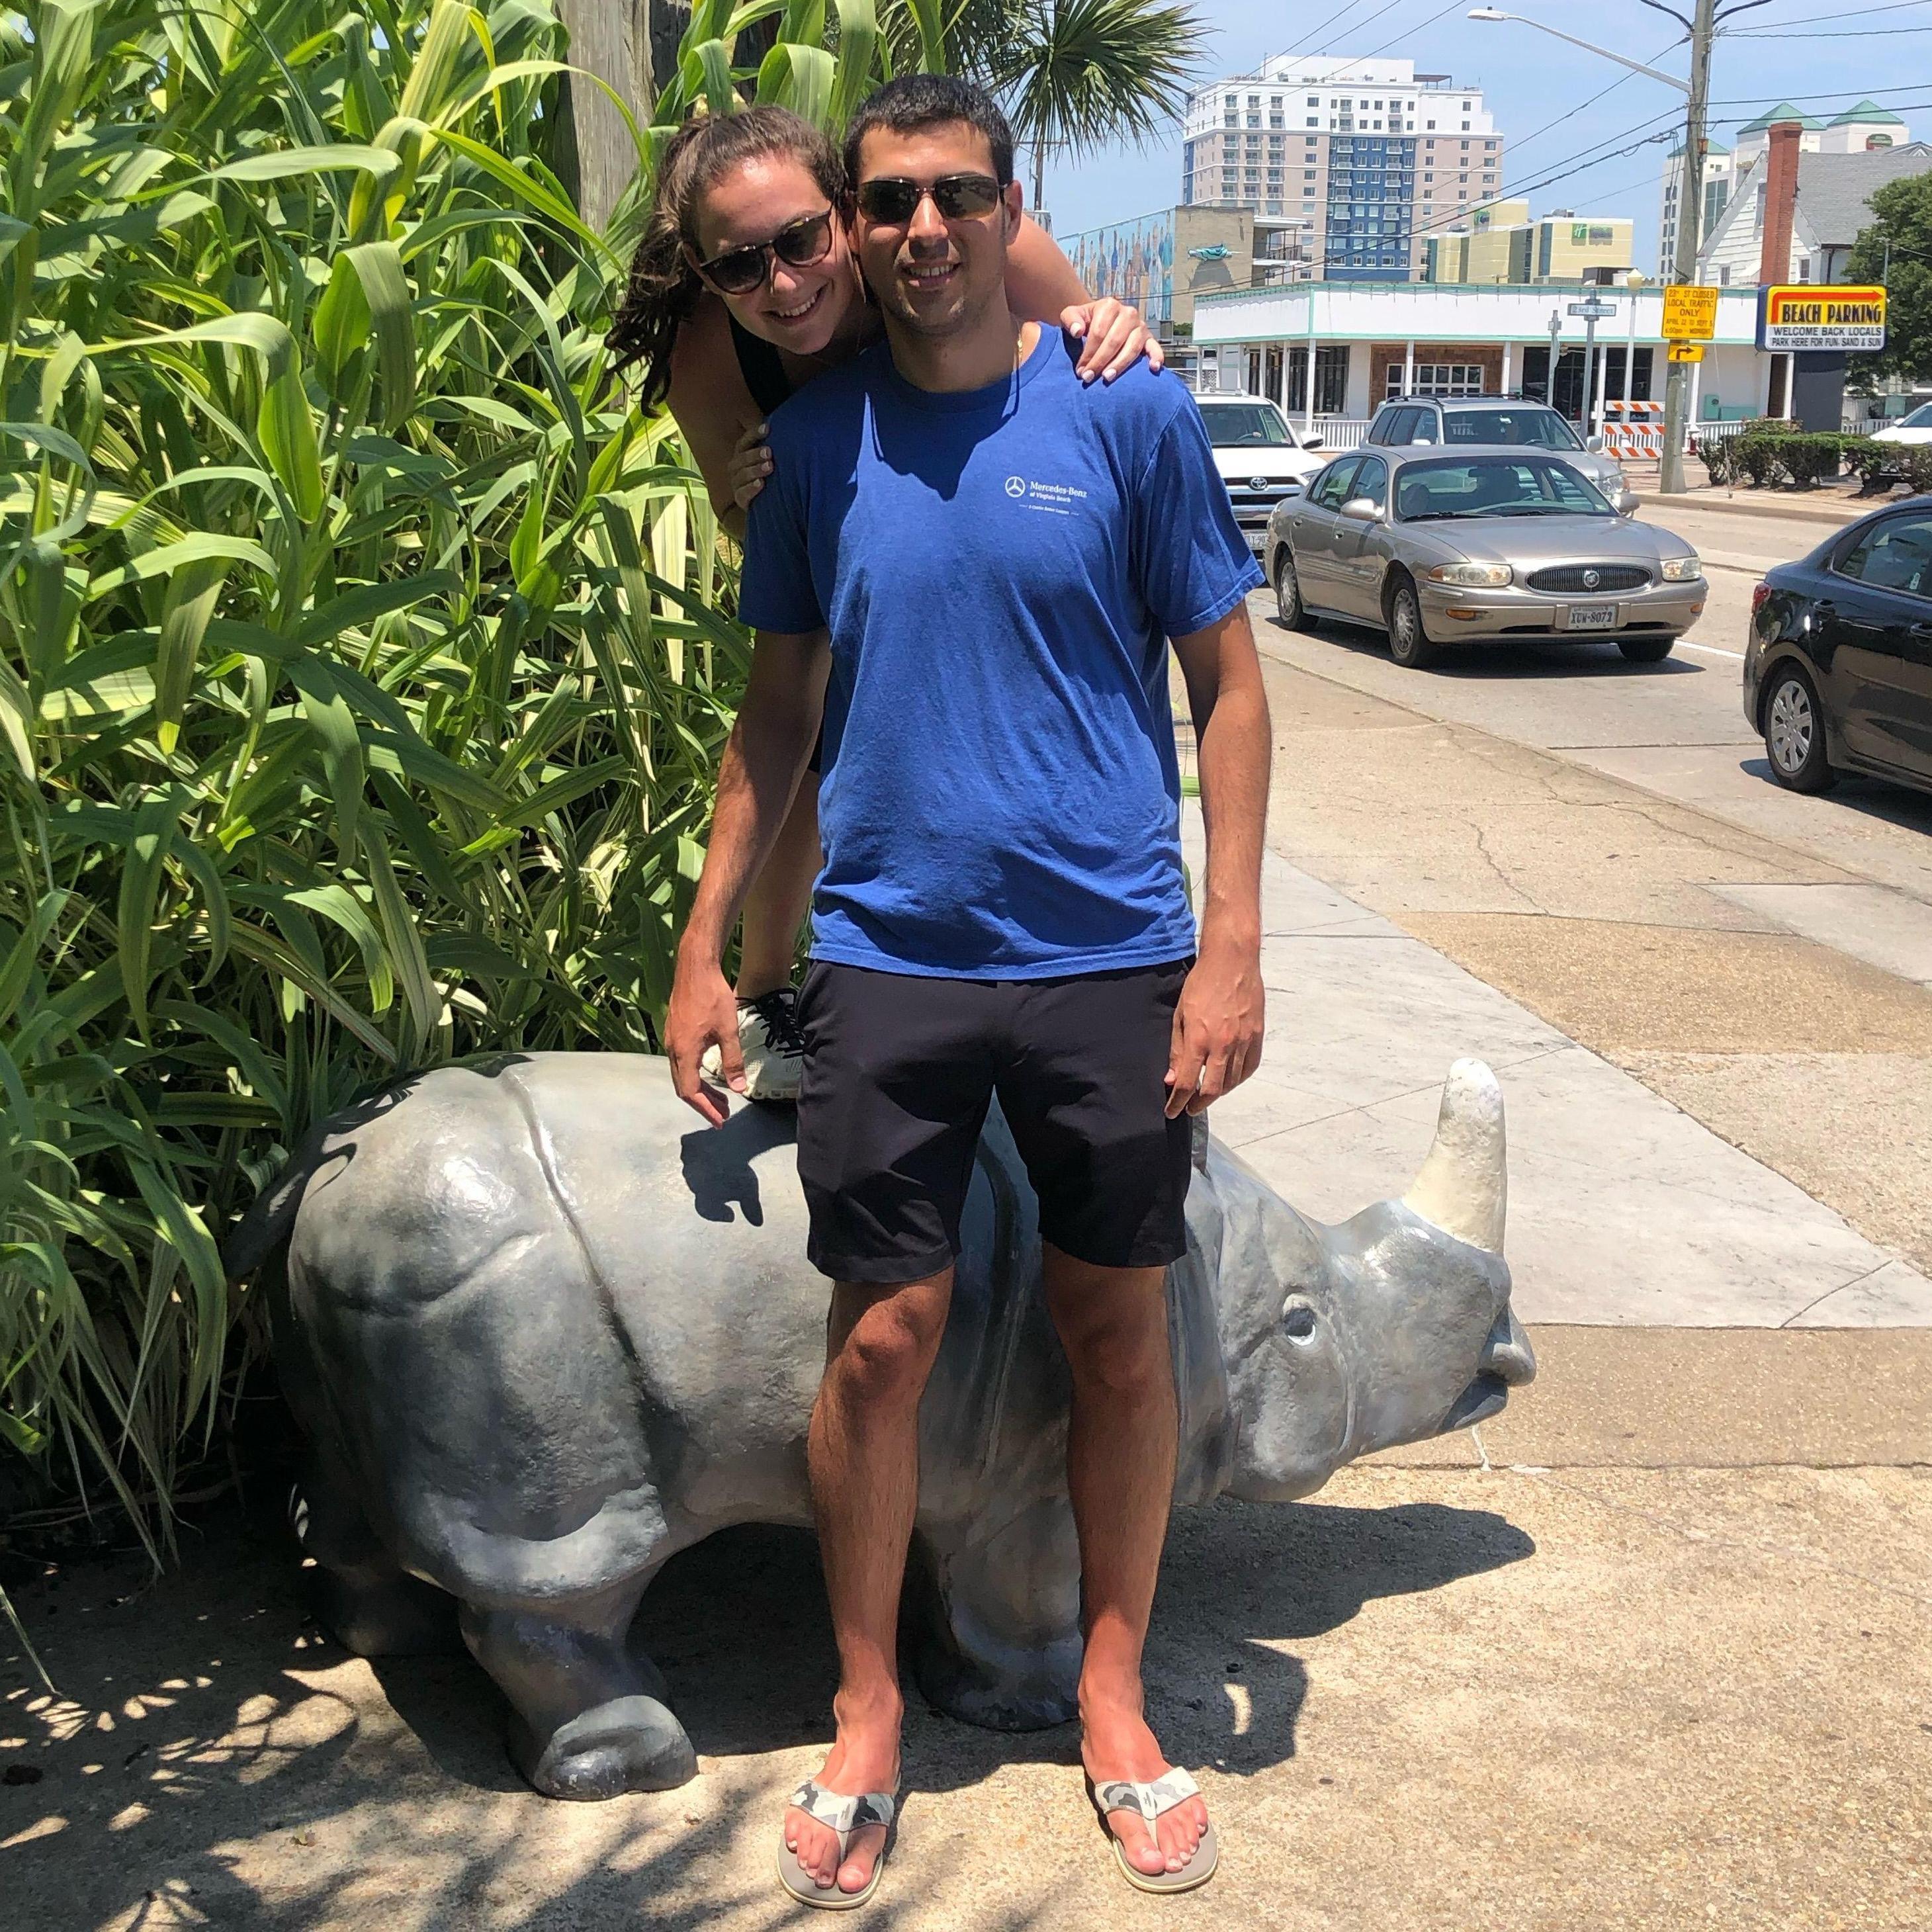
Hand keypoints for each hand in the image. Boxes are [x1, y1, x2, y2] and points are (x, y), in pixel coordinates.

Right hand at [666, 955, 744, 1125]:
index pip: (690, 1092)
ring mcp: (671, 1040)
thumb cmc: (712, 996)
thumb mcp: (728, 1030)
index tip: (720, 1120)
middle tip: (724, 1114)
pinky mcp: (674, 1033)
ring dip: (700, 1089)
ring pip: (681, 1075)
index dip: (705, 1109)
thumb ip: (733, 1061)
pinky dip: (695, 1075)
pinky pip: (681, 1063)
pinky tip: (708, 1074)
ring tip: (721, 1098)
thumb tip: (738, 1089)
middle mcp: (673, 1049)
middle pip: (684, 1087)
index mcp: (684, 1052)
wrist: (694, 968)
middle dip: (704, 1103)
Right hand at [729, 420, 772, 513]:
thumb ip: (773, 449)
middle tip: (769, 452)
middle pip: (741, 458)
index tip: (768, 428)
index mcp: (742, 455)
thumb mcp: (770, 462)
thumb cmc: (770, 478)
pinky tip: (761, 484)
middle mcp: (736, 468)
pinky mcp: (740, 500)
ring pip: (741, 475)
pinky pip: (742, 494)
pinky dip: (751, 489)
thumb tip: (789, 429)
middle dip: (755, 454)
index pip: (745, 441)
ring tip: (770, 467)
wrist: (766, 505)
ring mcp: (737, 484)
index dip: (754, 434)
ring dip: (755, 470)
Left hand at [1063, 297, 1164, 384]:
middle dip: (1100, 362)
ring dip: (1120, 365)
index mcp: (1109, 305)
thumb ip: (1070, 319)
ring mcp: (1140, 325)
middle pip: (1114, 341)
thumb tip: (1077, 331)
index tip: (1080, 370)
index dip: (1088, 353)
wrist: (1099, 321)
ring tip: (1107, 378)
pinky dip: (1156, 357)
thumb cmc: (1085, 322)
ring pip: (1132, 347)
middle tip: (1089, 377)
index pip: (1099, 333)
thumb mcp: (1072, 315)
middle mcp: (1128, 313)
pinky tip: (1154, 368)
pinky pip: (1155, 347)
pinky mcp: (1149, 338)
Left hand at [1164, 939, 1263, 1117]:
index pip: (1188, 1083)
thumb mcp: (1180, 1016)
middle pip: (1213, 1089)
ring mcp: (1243, 1041)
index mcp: (1199, 1039)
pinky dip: (1239, 1078)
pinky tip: (1231, 1079)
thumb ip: (1177, 1050)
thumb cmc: (1201, 984)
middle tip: (1190, 1108)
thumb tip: (1172, 1079)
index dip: (1178, 1102)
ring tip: (1208, 1093)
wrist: (1232, 962)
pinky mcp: (1257, 1035)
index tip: (1172, 1111)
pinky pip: (1250, 1067)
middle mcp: (1223, 1044)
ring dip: (1219, 1092)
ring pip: (1233, 1081)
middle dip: (1199, 1103)